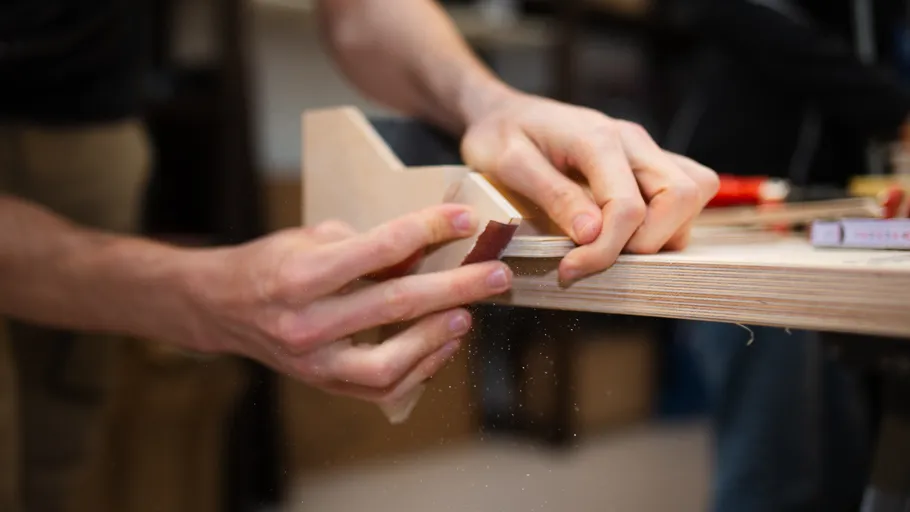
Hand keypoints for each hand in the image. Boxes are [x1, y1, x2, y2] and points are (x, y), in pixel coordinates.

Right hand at [180, 204, 512, 404]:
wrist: (222, 308)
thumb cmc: (271, 264)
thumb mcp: (311, 238)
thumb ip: (365, 246)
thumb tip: (426, 248)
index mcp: (300, 275)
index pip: (378, 248)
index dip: (429, 229)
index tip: (467, 219)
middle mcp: (305, 323)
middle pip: (395, 305)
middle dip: (455, 287)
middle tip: (497, 275)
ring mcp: (314, 361)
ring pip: (390, 361)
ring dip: (438, 337)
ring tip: (468, 314)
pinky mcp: (323, 382)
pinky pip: (381, 385)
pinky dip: (419, 366)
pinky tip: (442, 342)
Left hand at [461, 92, 719, 281]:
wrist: (504, 111)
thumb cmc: (501, 135)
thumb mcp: (510, 164)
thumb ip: (553, 195)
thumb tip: (592, 233)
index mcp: (597, 138)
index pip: (628, 205)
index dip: (606, 249)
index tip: (570, 270)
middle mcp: (632, 140)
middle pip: (681, 195)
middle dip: (647, 242)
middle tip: (600, 259)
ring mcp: (644, 149)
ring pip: (691, 193)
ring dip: (663, 232)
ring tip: (613, 247)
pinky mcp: (647, 161)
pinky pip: (684, 189)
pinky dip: (668, 220)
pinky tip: (629, 233)